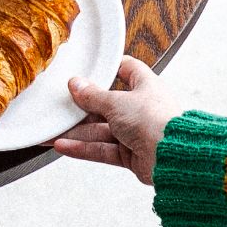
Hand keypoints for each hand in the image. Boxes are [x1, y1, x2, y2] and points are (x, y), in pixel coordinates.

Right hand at [50, 55, 180, 184]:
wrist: (175, 159)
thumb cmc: (155, 121)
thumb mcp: (116, 101)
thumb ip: (93, 96)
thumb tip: (76, 84)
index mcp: (145, 87)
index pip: (127, 70)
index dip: (109, 68)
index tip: (88, 68)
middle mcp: (142, 109)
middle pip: (106, 105)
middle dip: (82, 109)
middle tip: (59, 107)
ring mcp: (137, 133)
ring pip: (101, 130)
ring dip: (77, 132)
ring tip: (52, 132)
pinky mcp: (132, 155)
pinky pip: (104, 149)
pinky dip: (84, 148)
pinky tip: (64, 146)